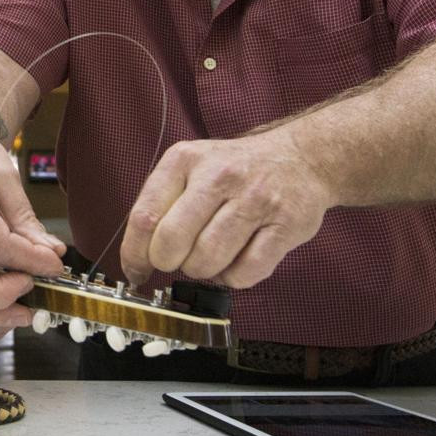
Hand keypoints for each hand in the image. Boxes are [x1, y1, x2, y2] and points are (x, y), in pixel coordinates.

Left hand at [120, 130, 332, 288]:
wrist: (300, 157)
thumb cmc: (234, 171)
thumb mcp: (190, 168)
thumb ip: (161, 205)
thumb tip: (136, 259)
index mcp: (185, 159)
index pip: (144, 217)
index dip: (134, 254)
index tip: (136, 270)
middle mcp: (219, 175)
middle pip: (172, 242)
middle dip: (168, 263)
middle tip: (179, 260)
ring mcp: (255, 199)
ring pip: (208, 260)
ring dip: (202, 271)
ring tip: (209, 256)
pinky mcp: (286, 225)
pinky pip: (246, 272)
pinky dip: (234, 278)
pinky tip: (235, 261)